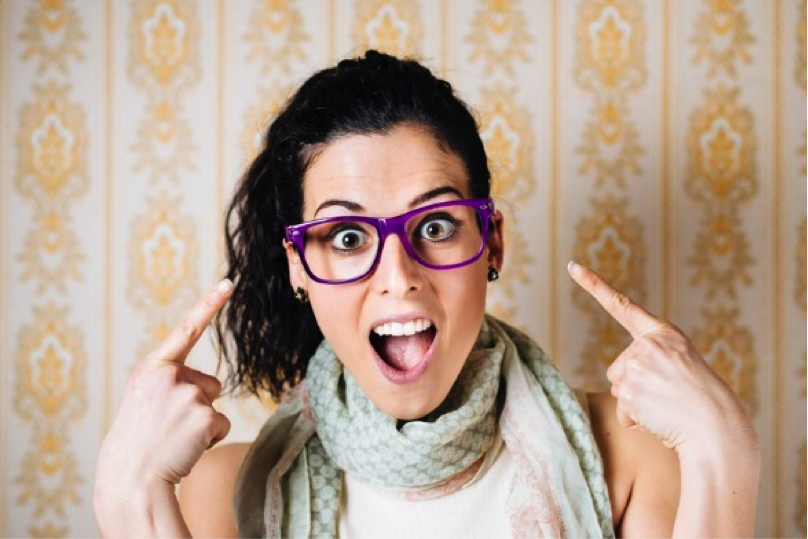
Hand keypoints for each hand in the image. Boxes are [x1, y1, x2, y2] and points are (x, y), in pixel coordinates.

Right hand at [96, 280, 233, 491]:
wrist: (130, 478)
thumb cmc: (138, 441)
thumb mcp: (144, 399)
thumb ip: (168, 382)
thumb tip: (209, 386)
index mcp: (152, 367)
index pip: (186, 329)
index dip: (209, 304)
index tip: (229, 283)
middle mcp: (169, 375)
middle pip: (210, 384)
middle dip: (198, 405)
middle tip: (168, 427)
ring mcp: (188, 395)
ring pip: (214, 406)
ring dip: (202, 424)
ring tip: (174, 438)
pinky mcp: (204, 416)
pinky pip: (221, 425)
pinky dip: (209, 439)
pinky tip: (185, 448)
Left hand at [567, 261, 751, 451]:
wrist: (718, 427)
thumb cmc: (701, 400)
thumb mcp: (681, 365)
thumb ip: (650, 360)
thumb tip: (619, 384)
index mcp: (663, 333)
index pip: (621, 306)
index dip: (594, 285)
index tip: (573, 266)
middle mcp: (647, 345)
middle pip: (617, 369)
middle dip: (634, 386)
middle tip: (668, 395)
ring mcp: (637, 367)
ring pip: (619, 390)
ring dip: (637, 404)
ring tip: (667, 406)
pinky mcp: (629, 393)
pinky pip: (622, 412)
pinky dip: (637, 421)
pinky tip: (660, 419)